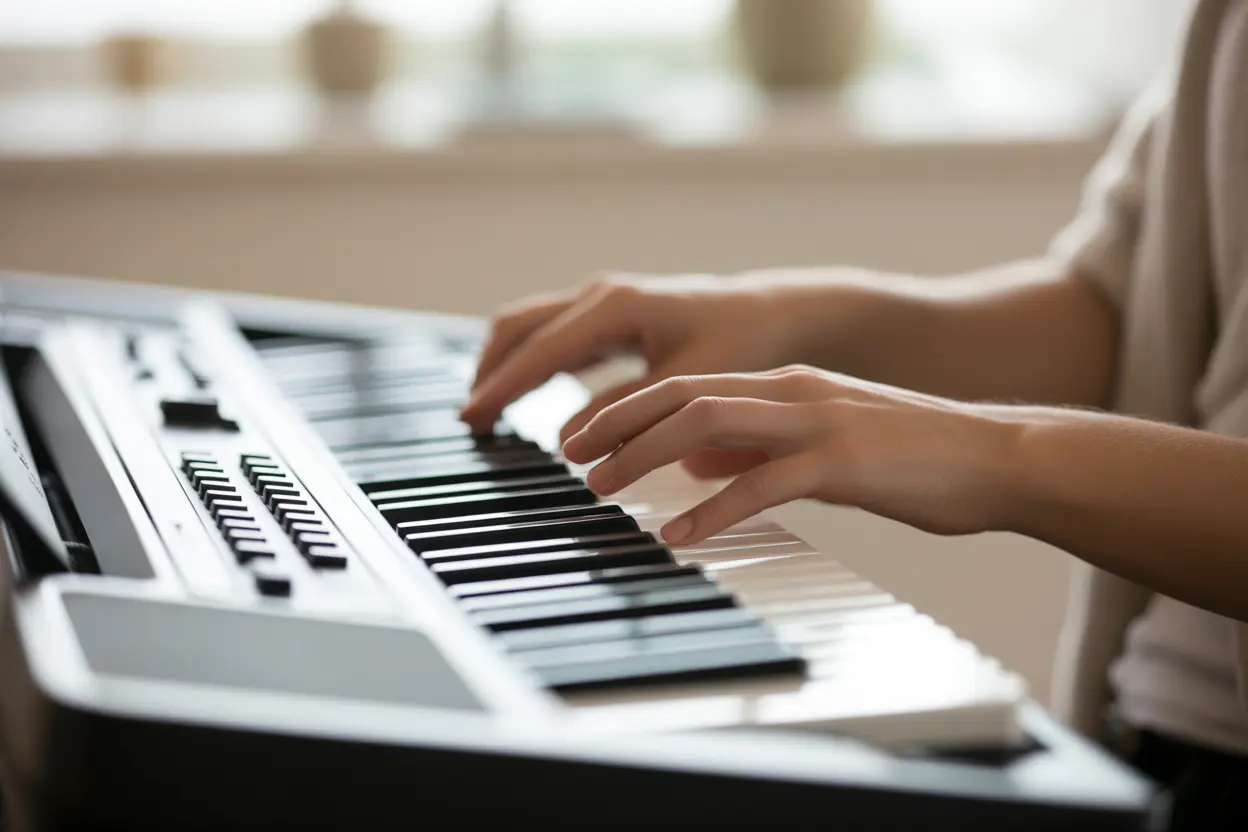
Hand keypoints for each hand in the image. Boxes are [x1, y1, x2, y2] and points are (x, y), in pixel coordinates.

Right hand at [459, 273, 814, 439]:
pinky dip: (527, 362)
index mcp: (617, 307)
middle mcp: (601, 296)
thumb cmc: (739, 344)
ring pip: (529, 327)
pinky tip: (519, 394)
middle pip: (520, 327)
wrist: (770, 313)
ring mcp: (601, 302)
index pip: (541, 351)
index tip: (473, 418)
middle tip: (470, 420)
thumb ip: (629, 412)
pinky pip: (550, 335)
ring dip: (503, 364)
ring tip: (484, 411)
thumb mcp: (688, 384)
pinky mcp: (607, 316)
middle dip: (490, 371)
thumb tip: (570, 442)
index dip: (504, 387)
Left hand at [560, 366, 1017, 544]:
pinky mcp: (844, 461)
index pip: (687, 383)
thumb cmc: (914, 458)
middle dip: (616, 421)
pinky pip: (762, 482)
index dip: (627, 406)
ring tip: (601, 485)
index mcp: (786, 385)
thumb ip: (760, 449)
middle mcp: (793, 391)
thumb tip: (700, 464)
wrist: (999, 457)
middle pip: (683, 394)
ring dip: (645, 454)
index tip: (581, 432)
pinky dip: (713, 507)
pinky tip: (679, 532)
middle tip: (569, 454)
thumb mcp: (823, 445)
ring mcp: (819, 421)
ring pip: (709, 423)